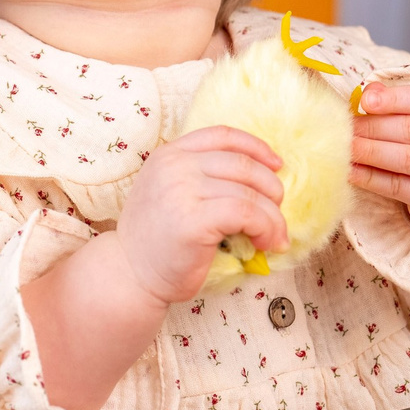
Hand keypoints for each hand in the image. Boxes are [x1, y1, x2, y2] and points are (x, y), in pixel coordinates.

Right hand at [107, 126, 285, 309]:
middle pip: (243, 164)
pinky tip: (265, 243)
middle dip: (271, 188)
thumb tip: (260, 177)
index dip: (256, 147)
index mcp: (169, 154)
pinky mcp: (194, 219)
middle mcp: (174, 166)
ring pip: (250, 192)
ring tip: (275, 236)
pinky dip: (266, 228)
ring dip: (273, 217)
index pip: (223, 135)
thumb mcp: (171, 193)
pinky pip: (247, 214)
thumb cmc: (158, 240)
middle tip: (277, 213)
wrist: (132, 274)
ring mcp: (182, 190)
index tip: (276, 165)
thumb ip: (200, 177)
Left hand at [351, 81, 409, 245]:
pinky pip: (399, 187)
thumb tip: (369, 90)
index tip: (364, 101)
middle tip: (345, 127)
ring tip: (344, 146)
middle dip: (373, 127)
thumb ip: (402, 99)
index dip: (393, 99)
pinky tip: (351, 170)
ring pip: (406, 158)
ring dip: (370, 151)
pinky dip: (371, 178)